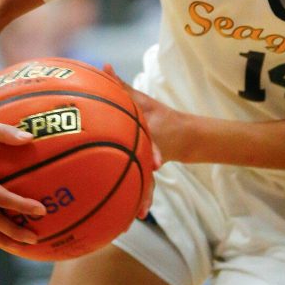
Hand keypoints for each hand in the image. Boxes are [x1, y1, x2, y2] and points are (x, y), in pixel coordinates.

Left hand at [102, 65, 164, 216]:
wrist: (181, 134)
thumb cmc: (156, 114)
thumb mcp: (141, 100)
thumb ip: (121, 86)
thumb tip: (104, 65)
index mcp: (153, 135)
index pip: (153, 143)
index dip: (155, 152)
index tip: (159, 164)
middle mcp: (154, 153)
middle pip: (150, 172)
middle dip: (147, 189)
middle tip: (139, 209)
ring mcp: (152, 165)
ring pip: (147, 184)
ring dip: (142, 200)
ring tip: (135, 219)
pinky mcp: (147, 174)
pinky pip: (141, 188)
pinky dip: (136, 201)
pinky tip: (129, 218)